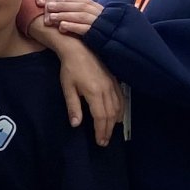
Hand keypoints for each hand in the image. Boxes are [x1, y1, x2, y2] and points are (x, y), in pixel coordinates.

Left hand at [34, 16, 123, 145]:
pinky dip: (120, 110)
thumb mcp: (68, 88)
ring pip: (118, 107)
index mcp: (94, 93)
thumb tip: (76, 124)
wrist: (79, 47)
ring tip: (111, 132)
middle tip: (105, 141)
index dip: (101, 131)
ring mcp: (113, 84)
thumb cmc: (70, 68)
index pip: (101, 117)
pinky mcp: (115, 80)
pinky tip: (118, 116)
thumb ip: (73, 107)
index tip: (100, 142)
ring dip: (115, 122)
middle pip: (111, 115)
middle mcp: (107, 90)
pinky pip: (121, 99)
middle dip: (108, 130)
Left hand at [42, 0, 103, 36]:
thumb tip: (61, 1)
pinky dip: (73, 26)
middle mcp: (98, 13)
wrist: (107, 43)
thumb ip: (77, 9)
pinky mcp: (96, 34)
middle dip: (63, 5)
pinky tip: (61, 27)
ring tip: (51, 17)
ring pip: (81, 16)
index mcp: (95, 6)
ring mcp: (98, 23)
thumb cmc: (91, 29)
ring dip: (65, 15)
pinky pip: (84, 29)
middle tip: (48, 6)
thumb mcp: (88, 16)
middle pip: (80, 5)